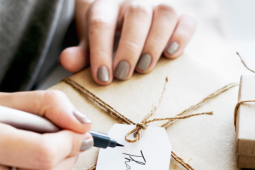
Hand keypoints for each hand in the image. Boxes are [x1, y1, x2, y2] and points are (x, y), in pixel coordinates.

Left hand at [60, 0, 195, 84]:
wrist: (124, 18)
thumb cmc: (107, 36)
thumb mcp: (90, 43)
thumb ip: (80, 55)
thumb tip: (67, 61)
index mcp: (106, 5)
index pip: (101, 23)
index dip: (100, 51)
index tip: (102, 78)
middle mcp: (133, 0)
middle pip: (136, 14)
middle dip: (130, 47)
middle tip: (124, 75)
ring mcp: (158, 5)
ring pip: (165, 13)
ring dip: (156, 42)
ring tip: (145, 68)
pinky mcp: (180, 15)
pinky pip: (187, 20)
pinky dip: (183, 36)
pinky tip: (172, 54)